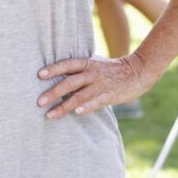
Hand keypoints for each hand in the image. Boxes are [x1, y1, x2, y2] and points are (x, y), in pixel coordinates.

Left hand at [37, 55, 151, 119]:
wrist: (138, 71)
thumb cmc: (111, 69)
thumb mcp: (95, 64)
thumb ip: (79, 70)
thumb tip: (58, 76)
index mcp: (87, 63)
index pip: (67, 64)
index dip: (53, 69)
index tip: (39, 75)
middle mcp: (92, 73)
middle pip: (69, 83)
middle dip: (53, 92)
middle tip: (39, 102)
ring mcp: (101, 84)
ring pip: (79, 96)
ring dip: (63, 106)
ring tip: (50, 115)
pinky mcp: (110, 95)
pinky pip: (96, 102)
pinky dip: (87, 107)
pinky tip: (77, 113)